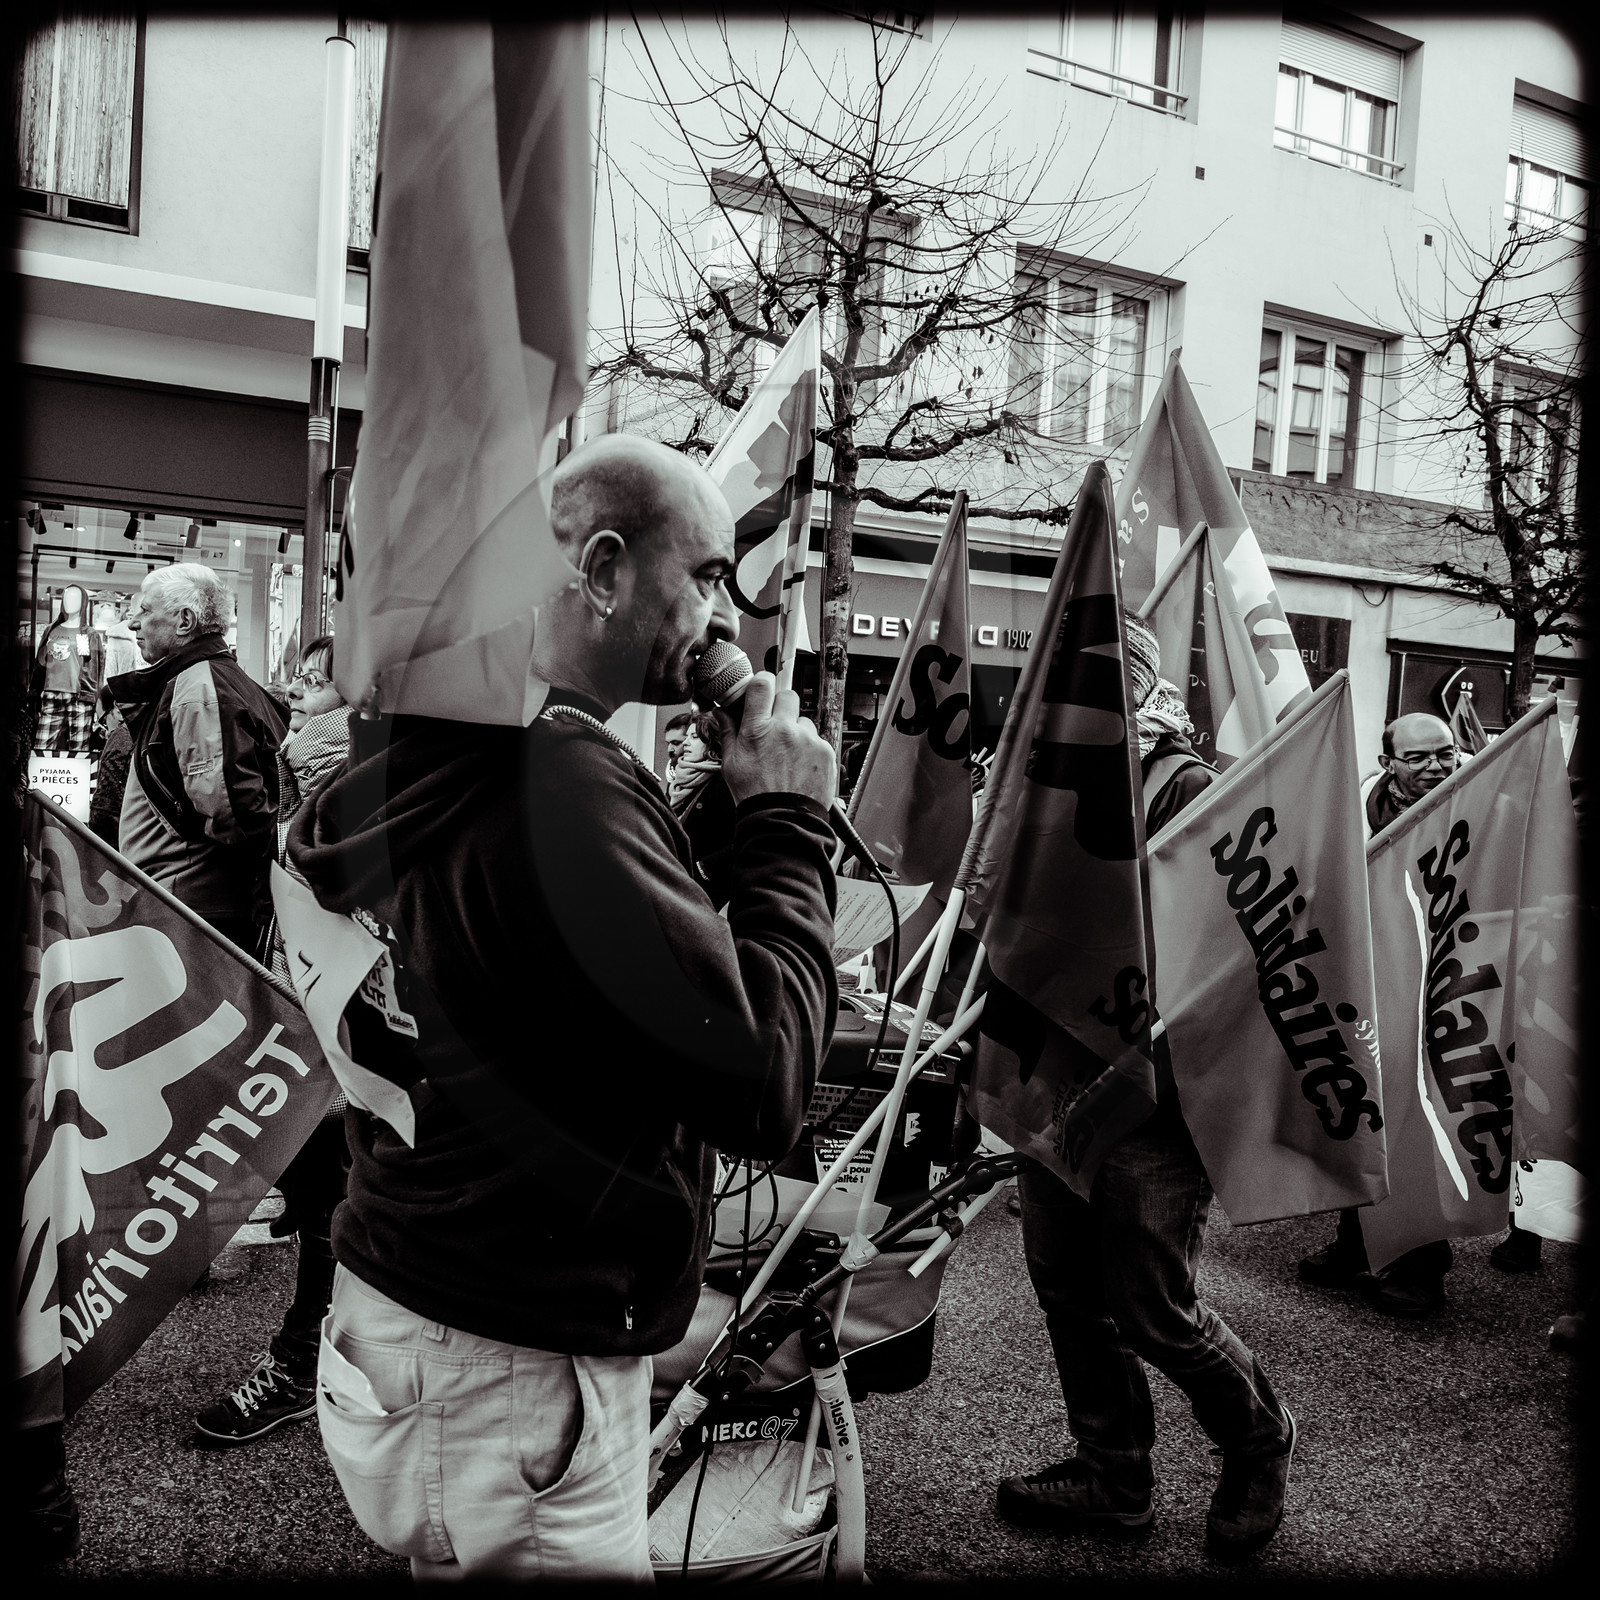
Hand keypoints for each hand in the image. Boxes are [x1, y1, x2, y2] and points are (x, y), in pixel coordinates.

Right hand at [718, 673, 836, 808]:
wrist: (782, 820)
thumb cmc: (755, 794)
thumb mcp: (731, 763)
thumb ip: (728, 732)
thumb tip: (721, 713)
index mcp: (757, 729)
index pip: (762, 685)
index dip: (762, 683)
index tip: (762, 688)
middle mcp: (784, 730)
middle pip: (787, 696)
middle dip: (781, 707)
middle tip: (775, 726)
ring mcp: (807, 740)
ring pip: (803, 721)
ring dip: (796, 732)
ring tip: (788, 756)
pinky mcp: (825, 751)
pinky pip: (817, 740)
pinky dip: (810, 750)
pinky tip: (800, 767)